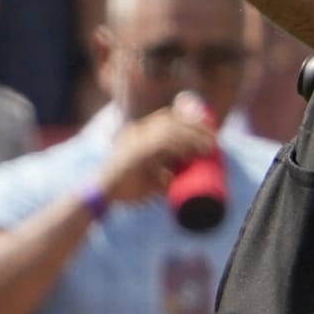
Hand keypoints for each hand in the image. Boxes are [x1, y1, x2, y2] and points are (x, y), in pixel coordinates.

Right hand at [95, 106, 218, 204]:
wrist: (100, 195)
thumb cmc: (123, 187)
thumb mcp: (147, 175)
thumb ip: (161, 171)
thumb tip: (179, 174)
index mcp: (137, 133)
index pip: (166, 117)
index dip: (187, 119)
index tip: (206, 127)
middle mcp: (137, 133)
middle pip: (172, 120)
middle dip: (196, 126)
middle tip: (213, 137)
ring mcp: (137, 141)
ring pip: (172, 130)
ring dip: (194, 137)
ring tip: (210, 146)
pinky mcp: (138, 153)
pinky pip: (165, 144)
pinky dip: (182, 146)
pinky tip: (193, 152)